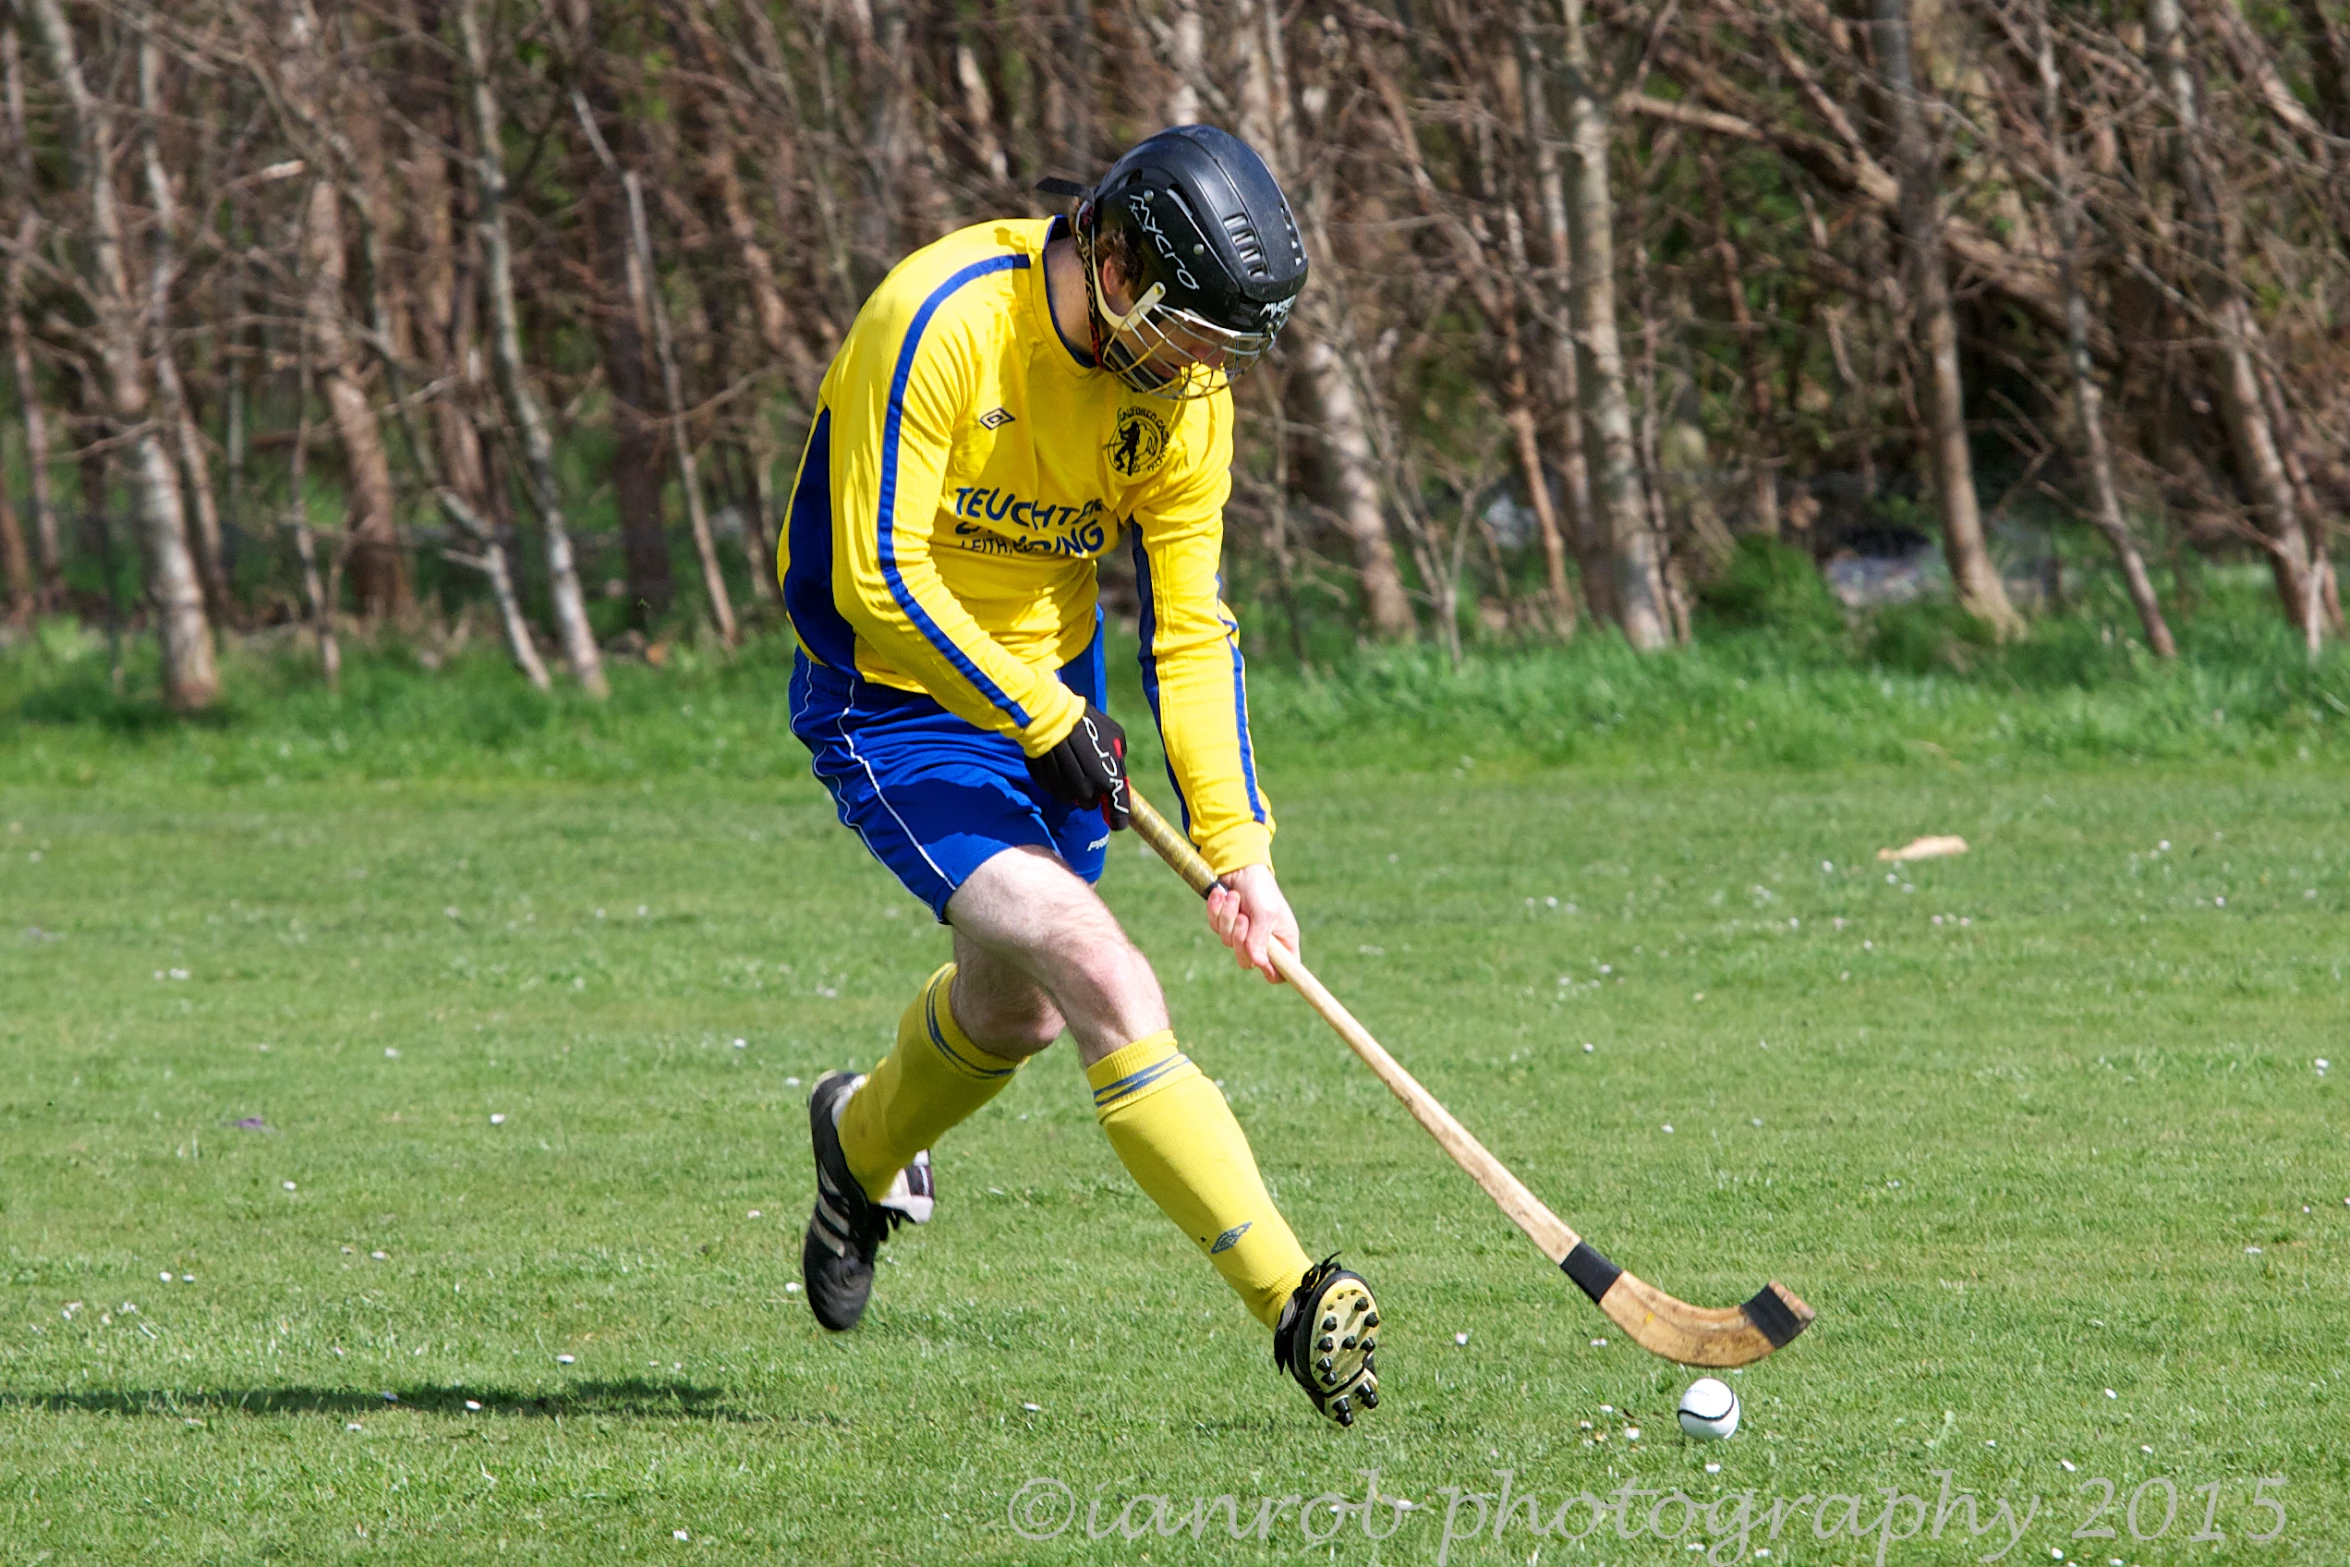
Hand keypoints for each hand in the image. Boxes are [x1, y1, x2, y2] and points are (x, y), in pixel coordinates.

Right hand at [1025, 701, 1129, 829]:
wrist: (1053, 715)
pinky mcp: (1045, 785)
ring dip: (1072, 785)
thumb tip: (1117, 770)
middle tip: (1087, 771)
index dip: (1118, 818)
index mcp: (1108, 782)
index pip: (1118, 815)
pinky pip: (1054, 788)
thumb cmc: (1088, 723)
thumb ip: (1118, 758)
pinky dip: (1056, 778)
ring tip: (1069, 761)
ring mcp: (1064, 791)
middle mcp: (1087, 792)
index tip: (1117, 818)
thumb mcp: (1115, 735)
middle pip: (1090, 803)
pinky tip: (1056, 760)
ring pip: (1071, 796)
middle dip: (1091, 791)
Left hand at [1206, 862, 1298, 982]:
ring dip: (1227, 918)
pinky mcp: (1226, 924)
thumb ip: (1260, 939)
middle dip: (1240, 939)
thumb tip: (1258, 963)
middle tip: (1244, 918)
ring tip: (1234, 898)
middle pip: (1248, 961)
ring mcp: (1244, 933)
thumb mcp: (1265, 913)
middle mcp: (1264, 941)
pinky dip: (1216, 911)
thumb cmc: (1261, 888)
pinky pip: (1216, 928)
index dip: (1273, 973)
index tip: (1261, 962)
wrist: (1240, 865)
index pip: (1283, 972)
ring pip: (1228, 943)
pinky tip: (1221, 895)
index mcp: (1283, 941)